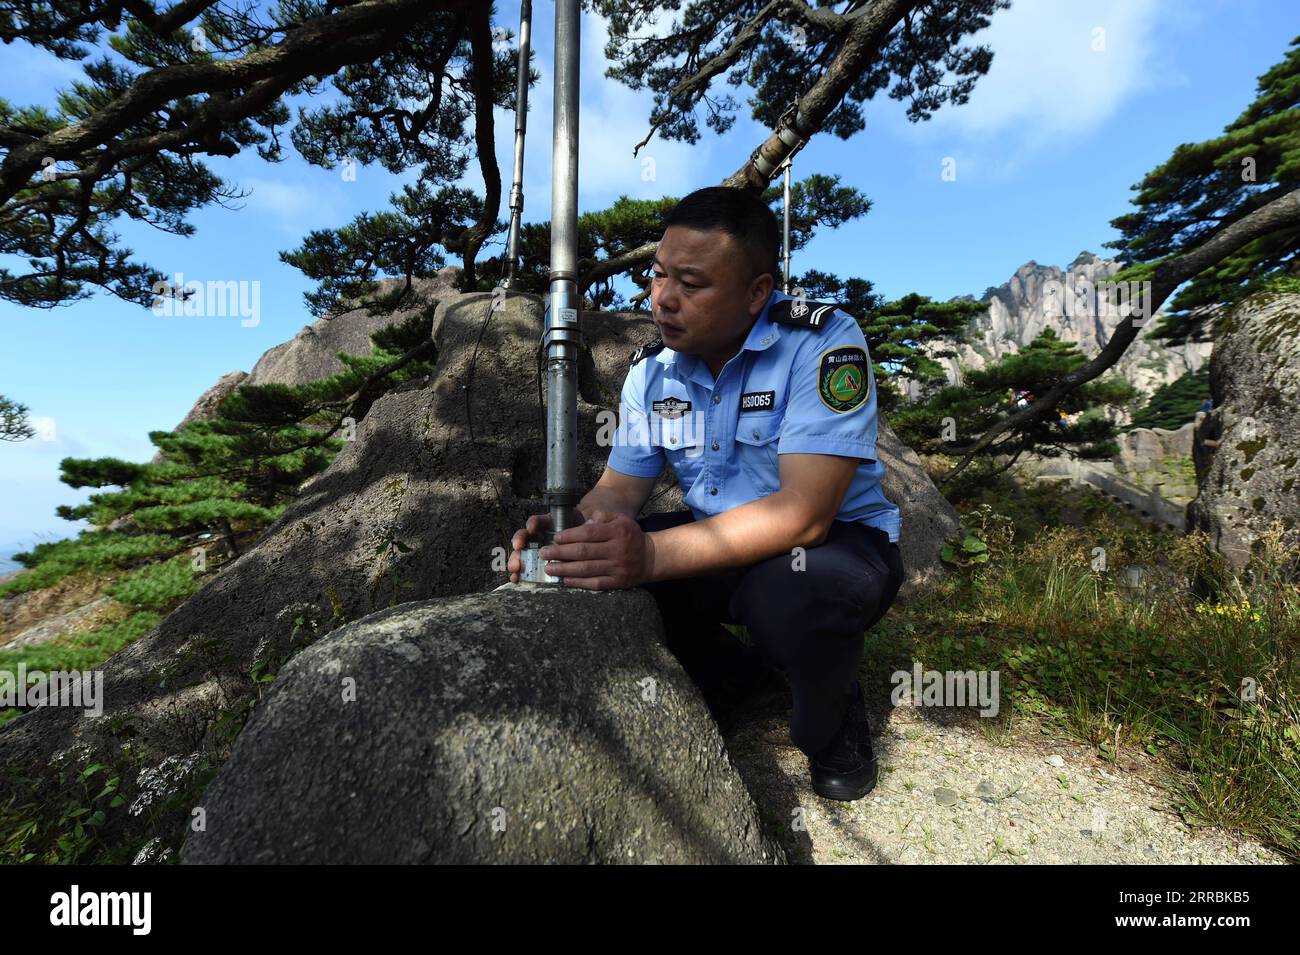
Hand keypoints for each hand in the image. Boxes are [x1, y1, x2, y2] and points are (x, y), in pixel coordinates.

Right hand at [507, 508, 586, 582]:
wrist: (582, 547)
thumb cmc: (581, 534)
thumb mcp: (584, 525)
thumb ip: (587, 523)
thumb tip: (592, 523)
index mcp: (547, 525)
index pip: (537, 521)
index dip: (533, 524)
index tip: (533, 529)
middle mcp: (538, 536)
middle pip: (524, 537)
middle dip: (519, 542)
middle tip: (518, 548)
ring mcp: (535, 550)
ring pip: (521, 553)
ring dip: (516, 559)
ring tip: (514, 567)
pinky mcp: (534, 564)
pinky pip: (524, 568)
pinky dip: (519, 574)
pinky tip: (516, 579)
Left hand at [536, 510, 652, 590]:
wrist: (651, 558)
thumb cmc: (630, 536)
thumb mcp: (621, 519)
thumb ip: (603, 516)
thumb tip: (584, 519)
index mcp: (617, 531)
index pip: (588, 533)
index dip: (569, 536)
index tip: (554, 538)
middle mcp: (617, 550)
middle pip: (583, 552)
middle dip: (560, 553)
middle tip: (543, 553)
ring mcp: (617, 568)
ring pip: (586, 569)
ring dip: (564, 569)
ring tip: (549, 568)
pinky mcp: (617, 582)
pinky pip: (595, 583)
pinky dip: (578, 583)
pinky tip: (565, 580)